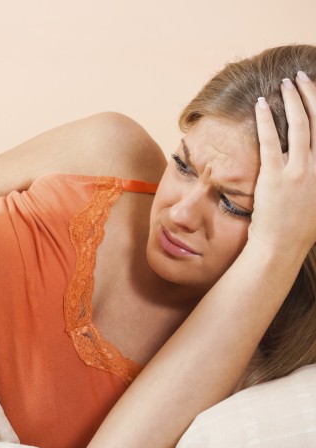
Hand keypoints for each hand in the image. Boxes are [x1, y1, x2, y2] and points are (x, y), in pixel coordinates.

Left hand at [249, 72, 315, 257]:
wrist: (282, 245)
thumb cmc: (301, 225)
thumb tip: (313, 156)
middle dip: (312, 94)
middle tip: (301, 77)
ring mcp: (300, 172)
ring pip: (301, 126)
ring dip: (293, 100)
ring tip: (285, 83)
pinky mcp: (275, 177)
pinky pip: (271, 141)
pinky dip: (267, 120)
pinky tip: (261, 104)